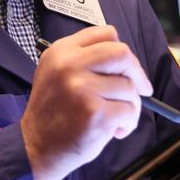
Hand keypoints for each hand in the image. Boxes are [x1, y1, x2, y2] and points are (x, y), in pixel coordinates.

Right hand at [22, 25, 151, 179]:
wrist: (36, 147)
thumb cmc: (54, 113)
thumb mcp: (56, 73)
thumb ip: (85, 59)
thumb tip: (126, 60)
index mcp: (61, 52)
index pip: (105, 33)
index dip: (122, 50)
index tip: (127, 67)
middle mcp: (69, 66)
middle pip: (122, 54)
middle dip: (137, 73)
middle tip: (142, 89)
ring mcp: (82, 89)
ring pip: (129, 87)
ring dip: (130, 106)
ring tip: (115, 118)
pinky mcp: (96, 114)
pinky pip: (129, 111)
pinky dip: (127, 123)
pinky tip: (113, 131)